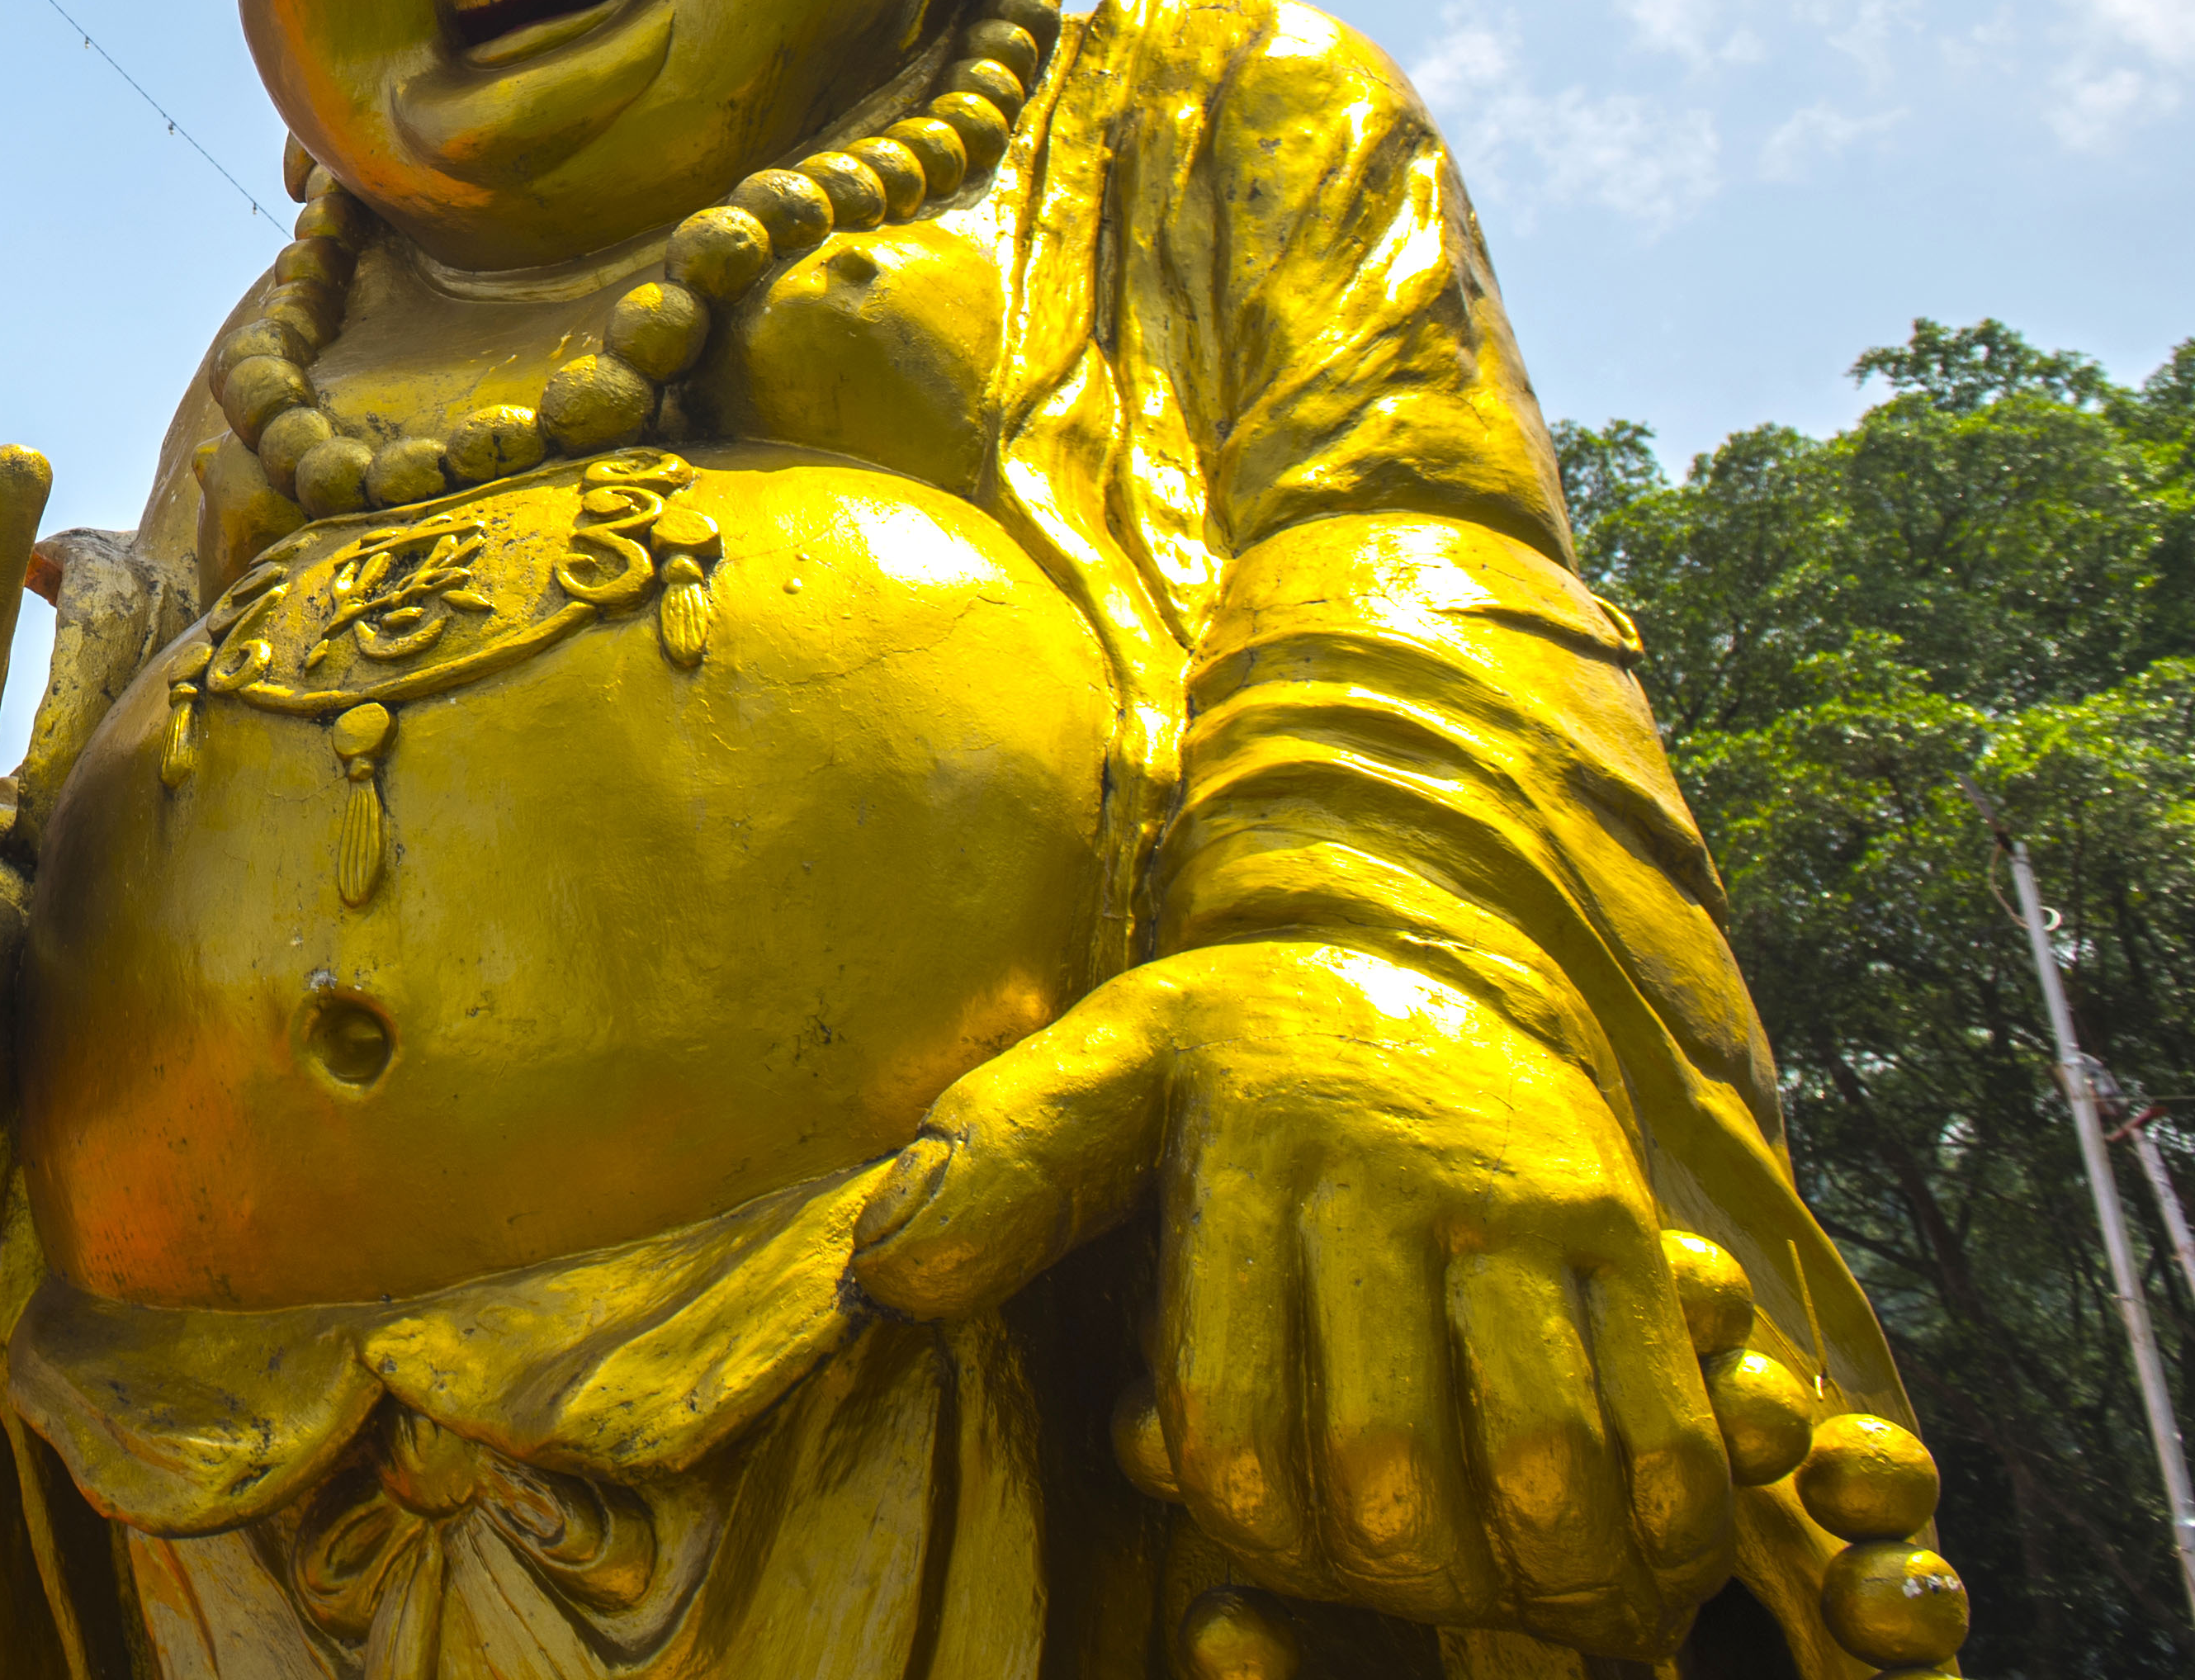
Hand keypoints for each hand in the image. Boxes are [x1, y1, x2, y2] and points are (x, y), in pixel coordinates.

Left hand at [848, 940, 1730, 1656]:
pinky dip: (1658, 1526)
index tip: (1245, 1526)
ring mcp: (1521, 1205)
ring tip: (1510, 1603)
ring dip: (1528, 1576)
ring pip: (1544, 1464)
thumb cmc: (1224, 1055)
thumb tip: (886, 1273)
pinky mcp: (1623, 1225)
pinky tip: (1625, 1570)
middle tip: (1382, 1581)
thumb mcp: (1086, 1071)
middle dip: (1377, 1574)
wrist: (1412, 949)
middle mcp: (1386, 1180)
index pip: (1230, 1427)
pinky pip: (1665, 1416)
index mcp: (1239, 1155)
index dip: (1238, 1525)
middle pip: (1388, 1472)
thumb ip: (990, 1166)